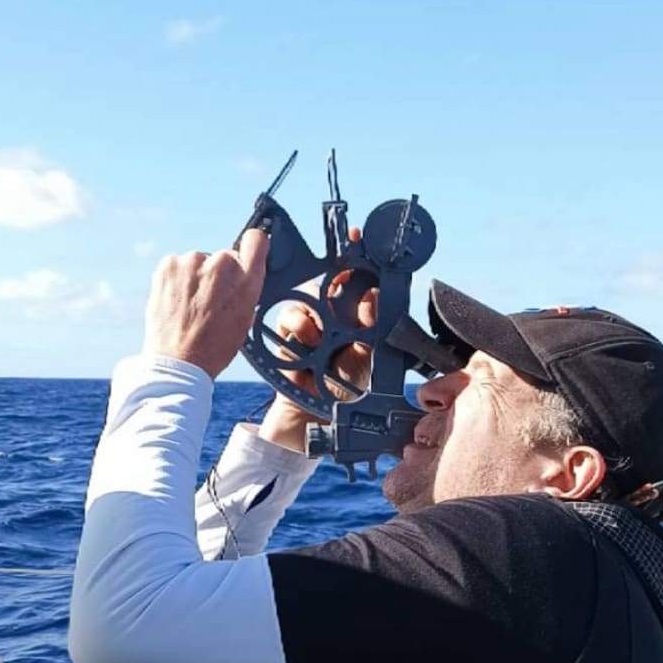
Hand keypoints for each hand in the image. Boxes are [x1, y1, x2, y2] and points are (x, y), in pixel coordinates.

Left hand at [144, 229, 268, 377]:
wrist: (179, 362)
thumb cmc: (214, 346)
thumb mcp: (245, 318)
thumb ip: (245, 289)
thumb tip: (240, 274)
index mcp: (247, 280)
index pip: (256, 240)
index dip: (251, 246)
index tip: (245, 253)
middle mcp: (223, 264)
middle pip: (224, 258)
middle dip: (217, 275)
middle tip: (208, 303)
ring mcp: (193, 261)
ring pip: (198, 263)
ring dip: (195, 278)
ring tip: (189, 308)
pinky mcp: (169, 264)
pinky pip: (177, 266)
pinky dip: (176, 280)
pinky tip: (177, 302)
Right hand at [259, 267, 378, 451]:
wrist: (312, 423)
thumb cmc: (345, 396)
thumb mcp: (366, 362)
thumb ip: (370, 330)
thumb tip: (375, 298)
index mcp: (358, 323)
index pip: (359, 285)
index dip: (359, 260)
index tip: (358, 238)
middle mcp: (333, 320)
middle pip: (328, 285)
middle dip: (330, 279)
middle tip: (336, 278)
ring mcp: (309, 328)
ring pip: (307, 300)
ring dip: (314, 317)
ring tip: (319, 340)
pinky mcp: (287, 340)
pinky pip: (288, 319)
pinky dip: (298, 330)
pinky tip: (305, 346)